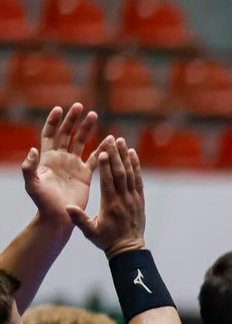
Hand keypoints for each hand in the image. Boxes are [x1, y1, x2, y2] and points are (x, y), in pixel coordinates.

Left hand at [22, 103, 99, 228]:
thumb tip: (33, 149)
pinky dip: (102, 149)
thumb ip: (29, 167)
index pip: (50, 134)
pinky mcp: (85, 175)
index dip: (53, 121)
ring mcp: (74, 165)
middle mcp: (61, 159)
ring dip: (87, 129)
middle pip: (67, 134)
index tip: (59, 109)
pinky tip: (109, 141)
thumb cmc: (43, 203)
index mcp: (47, 158)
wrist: (59, 217)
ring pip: (81, 142)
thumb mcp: (32, 185)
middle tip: (80, 107)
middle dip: (73, 120)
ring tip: (94, 115)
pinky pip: (95, 158)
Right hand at [66, 136, 145, 258]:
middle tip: (113, 138)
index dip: (107, 166)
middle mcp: (124, 200)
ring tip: (122, 141)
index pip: (109, 181)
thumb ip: (79, 219)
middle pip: (121, 173)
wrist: (128, 249)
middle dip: (116, 155)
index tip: (104, 151)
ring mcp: (134, 199)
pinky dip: (136, 167)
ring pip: (131, 174)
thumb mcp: (90, 232)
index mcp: (110, 205)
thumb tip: (67, 207)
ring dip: (126, 157)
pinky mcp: (140, 200)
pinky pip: (138, 180)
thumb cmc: (106, 240)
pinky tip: (133, 154)